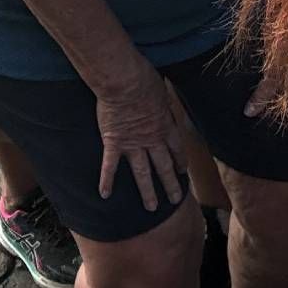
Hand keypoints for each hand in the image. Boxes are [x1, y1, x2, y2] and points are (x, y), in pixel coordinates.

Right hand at [96, 62, 187, 209]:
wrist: (125, 81)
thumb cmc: (145, 79)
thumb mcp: (162, 91)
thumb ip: (163, 104)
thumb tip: (163, 104)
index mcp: (165, 126)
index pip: (176, 149)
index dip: (180, 161)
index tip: (183, 172)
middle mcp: (152, 139)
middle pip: (163, 166)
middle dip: (170, 184)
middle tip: (176, 199)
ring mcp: (133, 144)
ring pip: (142, 173)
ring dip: (147, 191)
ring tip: (152, 208)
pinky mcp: (113, 143)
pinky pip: (110, 166)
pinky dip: (107, 181)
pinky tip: (104, 195)